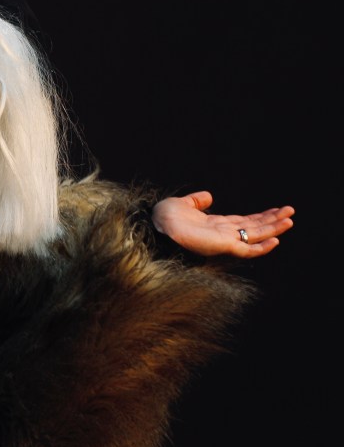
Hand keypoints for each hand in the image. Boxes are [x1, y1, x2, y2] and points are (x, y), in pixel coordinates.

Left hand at [151, 190, 294, 257]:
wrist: (156, 226)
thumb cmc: (164, 219)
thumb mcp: (183, 204)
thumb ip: (197, 201)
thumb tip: (209, 196)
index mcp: (214, 224)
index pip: (243, 221)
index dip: (260, 216)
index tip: (276, 210)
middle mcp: (222, 233)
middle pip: (253, 227)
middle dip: (272, 221)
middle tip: (290, 213)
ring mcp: (223, 241)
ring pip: (254, 236)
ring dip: (273, 229)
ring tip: (289, 221)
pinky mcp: (222, 247)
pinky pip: (246, 250)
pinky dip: (260, 247)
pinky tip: (274, 240)